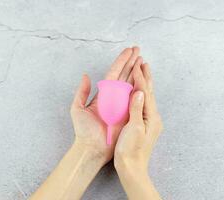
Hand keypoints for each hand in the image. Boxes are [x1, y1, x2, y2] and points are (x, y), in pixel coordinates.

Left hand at [70, 47, 139, 163]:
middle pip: (125, 75)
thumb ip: (81, 92)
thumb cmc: (83, 130)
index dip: (121, 61)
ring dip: (138, 71)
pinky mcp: (129, 113)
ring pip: (132, 84)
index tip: (129, 51)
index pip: (114, 73)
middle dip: (132, 62)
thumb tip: (86, 75)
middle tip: (138, 50)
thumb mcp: (77, 109)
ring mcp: (123, 104)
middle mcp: (114, 96)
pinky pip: (136, 98)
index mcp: (103, 93)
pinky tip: (146, 77)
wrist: (92, 148)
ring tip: (143, 60)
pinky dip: (142, 87)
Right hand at [114, 58, 162, 198]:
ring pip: (147, 97)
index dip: (140, 78)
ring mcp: (149, 121)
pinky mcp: (144, 125)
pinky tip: (139, 92)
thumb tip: (139, 92)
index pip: (145, 93)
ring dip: (145, 83)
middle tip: (143, 62)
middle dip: (146, 77)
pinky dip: (141, 94)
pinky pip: (143, 104)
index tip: (136, 65)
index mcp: (151, 117)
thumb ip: (136, 110)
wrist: (132, 167)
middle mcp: (153, 117)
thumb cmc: (131, 150)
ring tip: (143, 72)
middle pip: (149, 93)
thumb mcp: (134, 129)